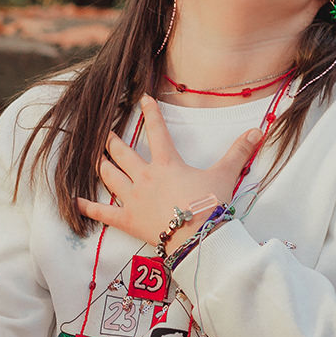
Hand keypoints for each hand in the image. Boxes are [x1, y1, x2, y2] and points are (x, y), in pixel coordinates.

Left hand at [77, 95, 261, 251]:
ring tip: (95, 157)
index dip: (150, 112)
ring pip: (109, 176)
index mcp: (166, 163)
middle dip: (112, 140)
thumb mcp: (226, 175)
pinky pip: (102, 212)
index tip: (142, 98)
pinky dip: (88, 207)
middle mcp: (144, 176)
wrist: (197, 238)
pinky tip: (76, 201)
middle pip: (121, 152)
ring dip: (101, 165)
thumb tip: (259, 130)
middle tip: (105, 132)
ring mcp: (133, 198)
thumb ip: (240, 151)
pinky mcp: (127, 219)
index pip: (157, 131)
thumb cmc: (210, 205)